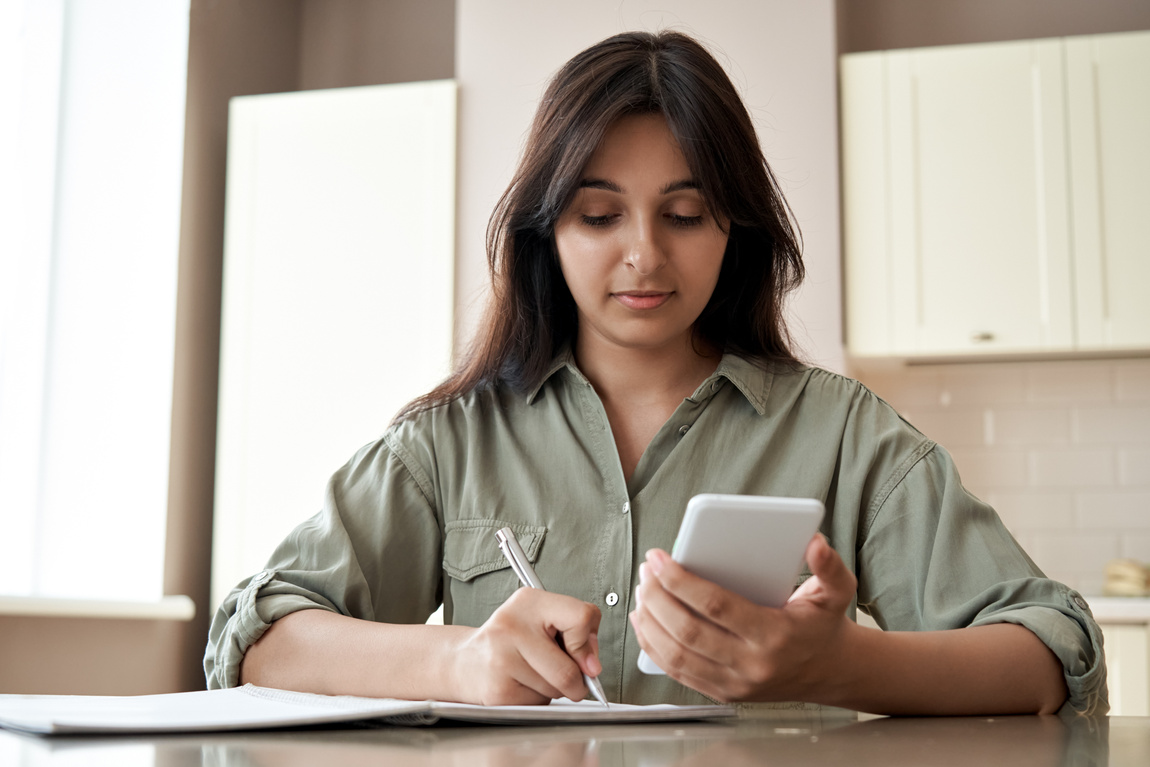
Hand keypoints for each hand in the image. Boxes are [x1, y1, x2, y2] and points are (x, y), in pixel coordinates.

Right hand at [449, 587, 602, 704]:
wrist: (464, 661)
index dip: (588, 643)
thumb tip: (593, 666)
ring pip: (556, 690)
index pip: (581, 617)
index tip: (584, 656)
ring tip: (533, 674)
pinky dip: (538, 699)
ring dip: (555, 690)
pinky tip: (520, 684)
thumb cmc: (511, 640)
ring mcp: (502, 659)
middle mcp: (512, 626)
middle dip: (577, 682)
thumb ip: (576, 633)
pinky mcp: (498, 690)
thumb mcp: (542, 619)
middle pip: (569, 670)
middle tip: (567, 676)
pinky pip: (539, 703)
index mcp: (529, 601)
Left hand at [628, 533, 856, 702]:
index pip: (716, 606)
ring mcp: (734, 683)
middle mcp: (751, 664)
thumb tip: (814, 542)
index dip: (681, 581)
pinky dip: (653, 646)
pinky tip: (644, 620)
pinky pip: (677, 672)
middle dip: (657, 597)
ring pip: (676, 655)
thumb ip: (830, 565)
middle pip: (688, 631)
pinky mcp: (722, 693)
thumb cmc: (823, 626)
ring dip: (650, 621)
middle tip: (646, 570)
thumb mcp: (837, 593)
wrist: (831, 673)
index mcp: (774, 635)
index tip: (660, 558)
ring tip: (641, 590)